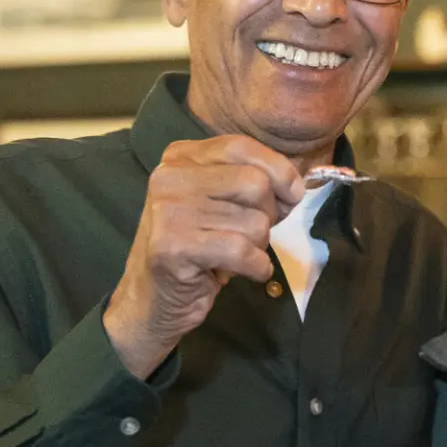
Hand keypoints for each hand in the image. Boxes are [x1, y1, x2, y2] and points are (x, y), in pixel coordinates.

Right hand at [104, 136, 304, 378]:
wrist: (152, 300)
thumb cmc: (196, 250)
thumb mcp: (219, 203)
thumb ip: (251, 183)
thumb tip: (295, 187)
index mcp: (180, 158)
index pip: (242, 147)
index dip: (278, 170)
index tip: (291, 196)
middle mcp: (170, 177)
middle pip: (254, 184)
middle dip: (268, 215)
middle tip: (249, 237)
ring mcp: (169, 211)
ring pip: (254, 222)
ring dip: (258, 247)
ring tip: (234, 257)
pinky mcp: (174, 247)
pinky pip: (242, 251)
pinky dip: (256, 267)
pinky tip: (244, 272)